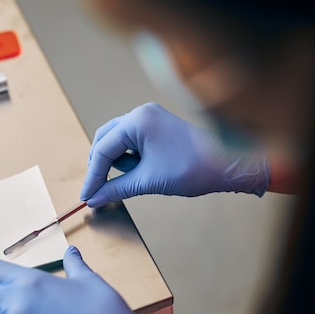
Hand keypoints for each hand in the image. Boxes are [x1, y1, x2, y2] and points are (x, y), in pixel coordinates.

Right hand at [80, 103, 268, 206]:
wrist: (228, 164)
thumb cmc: (192, 168)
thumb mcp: (148, 181)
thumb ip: (116, 188)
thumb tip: (93, 199)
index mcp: (136, 121)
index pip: (102, 150)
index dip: (93, 176)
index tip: (87, 196)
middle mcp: (140, 114)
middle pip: (105, 140)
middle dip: (101, 166)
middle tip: (99, 190)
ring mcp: (149, 118)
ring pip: (118, 142)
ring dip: (118, 163)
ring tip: (135, 178)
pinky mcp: (157, 127)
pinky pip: (132, 142)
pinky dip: (131, 159)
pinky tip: (141, 172)